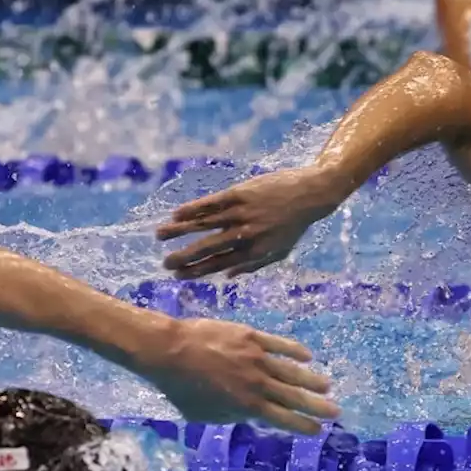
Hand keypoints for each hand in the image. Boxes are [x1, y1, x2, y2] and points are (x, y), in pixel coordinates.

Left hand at [143, 317, 340, 434]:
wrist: (169, 351)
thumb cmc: (180, 387)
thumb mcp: (203, 414)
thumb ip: (230, 416)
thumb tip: (246, 415)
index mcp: (247, 406)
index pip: (283, 419)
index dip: (302, 425)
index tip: (317, 430)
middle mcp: (258, 384)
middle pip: (294, 397)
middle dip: (317, 406)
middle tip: (335, 411)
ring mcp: (257, 359)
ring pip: (292, 372)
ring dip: (311, 380)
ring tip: (327, 386)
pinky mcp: (252, 338)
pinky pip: (279, 345)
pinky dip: (295, 351)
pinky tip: (307, 356)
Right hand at [157, 167, 343, 278]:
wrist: (310, 194)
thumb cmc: (293, 225)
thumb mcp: (279, 252)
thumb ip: (253, 266)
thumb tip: (227, 277)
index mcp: (256, 252)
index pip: (220, 265)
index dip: (197, 272)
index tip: (179, 276)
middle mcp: (247, 235)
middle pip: (209, 249)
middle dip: (184, 258)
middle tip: (165, 264)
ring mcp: (242, 213)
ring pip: (205, 225)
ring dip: (180, 231)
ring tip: (160, 236)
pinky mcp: (240, 194)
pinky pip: (211, 204)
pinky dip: (193, 209)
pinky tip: (176, 214)